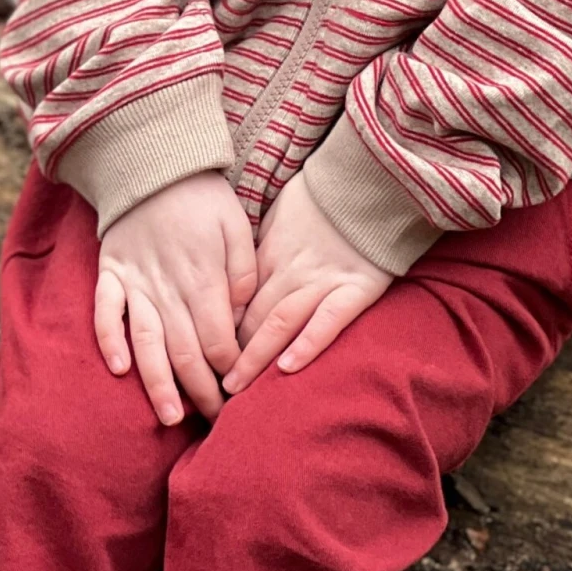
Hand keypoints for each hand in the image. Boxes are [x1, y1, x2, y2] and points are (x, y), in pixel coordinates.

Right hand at [95, 170, 258, 425]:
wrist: (152, 163)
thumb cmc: (201, 197)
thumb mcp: (236, 226)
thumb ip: (243, 273)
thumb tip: (238, 318)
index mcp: (202, 277)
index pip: (218, 341)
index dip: (230, 372)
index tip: (241, 393)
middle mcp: (167, 287)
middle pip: (185, 352)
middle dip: (202, 393)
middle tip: (215, 423)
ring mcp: (135, 282)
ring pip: (146, 343)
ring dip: (157, 383)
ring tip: (169, 417)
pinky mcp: (111, 273)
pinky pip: (105, 311)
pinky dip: (109, 340)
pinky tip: (118, 369)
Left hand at [222, 170, 392, 394]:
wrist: (367, 181)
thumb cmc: (322, 198)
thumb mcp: (280, 216)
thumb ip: (261, 249)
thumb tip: (236, 276)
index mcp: (271, 253)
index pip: (239, 297)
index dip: (221, 327)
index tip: (204, 354)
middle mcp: (292, 270)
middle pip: (253, 315)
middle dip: (231, 352)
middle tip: (207, 385)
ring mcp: (324, 281)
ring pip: (281, 322)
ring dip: (256, 357)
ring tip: (235, 388)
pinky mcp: (356, 290)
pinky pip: (328, 321)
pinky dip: (308, 344)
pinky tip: (288, 369)